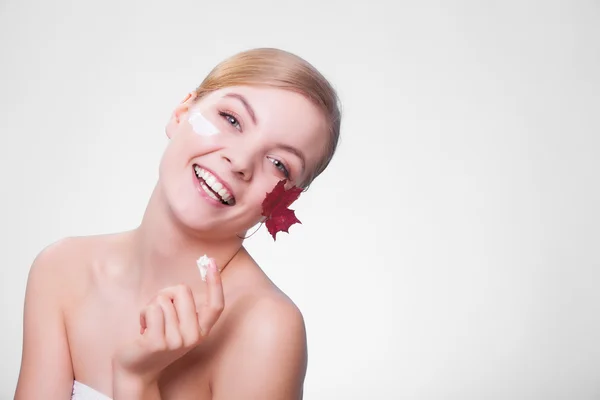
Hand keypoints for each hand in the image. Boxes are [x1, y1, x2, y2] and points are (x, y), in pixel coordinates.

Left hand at [113, 258, 223, 386]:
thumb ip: (183, 308)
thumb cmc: (156, 339)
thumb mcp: (178, 326)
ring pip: (164, 300)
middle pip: (183, 291)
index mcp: (201, 331)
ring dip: (151, 306)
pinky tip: (142, 329)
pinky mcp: (157, 342)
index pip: (216, 305)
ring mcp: (175, 341)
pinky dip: (144, 313)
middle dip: (166, 293)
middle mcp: (192, 337)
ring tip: (149, 325)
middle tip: (158, 311)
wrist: (136, 370)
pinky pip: (152, 309)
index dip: (216, 283)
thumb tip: (181, 287)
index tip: (211, 262)